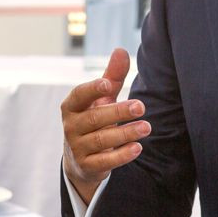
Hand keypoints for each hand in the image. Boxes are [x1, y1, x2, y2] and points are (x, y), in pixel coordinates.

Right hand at [61, 48, 149, 204]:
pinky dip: (122, 155)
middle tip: (141, 107)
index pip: (79, 95)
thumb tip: (121, 50)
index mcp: (71, 106)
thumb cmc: (94, 120)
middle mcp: (71, 126)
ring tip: (146, 127)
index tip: (109, 85)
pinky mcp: (87, 166)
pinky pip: (105, 161)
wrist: (80, 159)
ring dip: (125, 133)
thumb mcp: (101, 99)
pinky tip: (137, 148)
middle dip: (119, 112)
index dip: (92, 89)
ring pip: (102, 140)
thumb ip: (111, 77)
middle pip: (95, 118)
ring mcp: (77, 148)